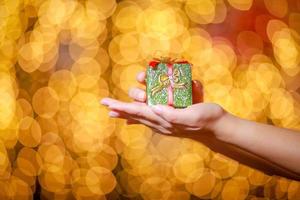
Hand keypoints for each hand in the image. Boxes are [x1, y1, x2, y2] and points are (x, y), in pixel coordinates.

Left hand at [101, 71, 225, 137]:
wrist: (216, 128)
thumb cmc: (206, 119)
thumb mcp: (191, 115)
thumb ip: (172, 114)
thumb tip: (154, 108)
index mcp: (163, 120)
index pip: (137, 112)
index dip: (121, 106)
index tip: (106, 104)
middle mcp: (160, 122)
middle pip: (135, 114)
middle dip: (121, 108)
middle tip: (107, 105)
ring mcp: (164, 121)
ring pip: (141, 116)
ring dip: (129, 110)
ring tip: (116, 111)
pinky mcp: (170, 118)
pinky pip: (151, 117)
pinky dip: (139, 116)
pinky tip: (134, 118)